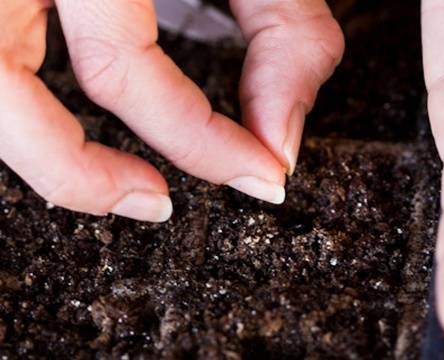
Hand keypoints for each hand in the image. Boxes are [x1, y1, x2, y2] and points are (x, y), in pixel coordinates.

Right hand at [0, 0, 342, 221]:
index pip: (122, 69)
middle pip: (1, 89)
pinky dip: (30, 104)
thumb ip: (285, 36)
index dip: (200, 141)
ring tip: (116, 189)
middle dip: (81, 173)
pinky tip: (76, 124)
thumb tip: (279, 139)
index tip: (264, 172)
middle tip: (158, 204)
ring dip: (39, 154)